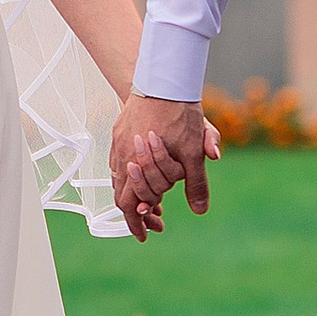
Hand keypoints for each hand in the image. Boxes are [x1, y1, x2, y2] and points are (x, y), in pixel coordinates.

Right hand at [111, 93, 220, 239]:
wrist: (164, 79)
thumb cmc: (181, 114)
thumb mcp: (195, 151)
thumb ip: (196, 182)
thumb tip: (200, 211)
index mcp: (138, 165)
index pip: (130, 205)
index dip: (138, 224)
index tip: (146, 236)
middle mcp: (122, 157)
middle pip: (120, 195)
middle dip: (135, 214)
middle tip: (151, 225)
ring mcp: (118, 144)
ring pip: (118, 178)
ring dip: (132, 194)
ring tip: (151, 202)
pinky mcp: (118, 131)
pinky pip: (116, 161)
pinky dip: (128, 175)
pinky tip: (141, 175)